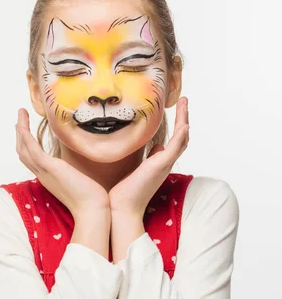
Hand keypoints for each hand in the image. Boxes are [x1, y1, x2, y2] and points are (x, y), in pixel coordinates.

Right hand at [15, 108, 109, 215]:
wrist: (92, 209)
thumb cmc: (90, 197)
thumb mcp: (79, 179)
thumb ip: (75, 169)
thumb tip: (81, 161)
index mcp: (48, 176)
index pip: (31, 157)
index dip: (25, 142)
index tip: (25, 129)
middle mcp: (42, 174)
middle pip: (23, 151)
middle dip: (20, 133)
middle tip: (20, 116)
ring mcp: (44, 171)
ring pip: (24, 148)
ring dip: (20, 129)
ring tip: (21, 112)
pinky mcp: (50, 168)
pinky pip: (32, 150)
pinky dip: (25, 137)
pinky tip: (22, 126)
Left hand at [109, 97, 189, 217]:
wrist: (122, 207)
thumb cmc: (125, 191)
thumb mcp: (137, 168)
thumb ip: (148, 157)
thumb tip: (156, 145)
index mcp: (160, 162)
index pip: (173, 140)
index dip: (177, 124)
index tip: (174, 107)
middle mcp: (165, 162)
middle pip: (181, 136)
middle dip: (184, 117)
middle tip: (183, 99)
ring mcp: (165, 164)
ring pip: (181, 139)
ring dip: (184, 119)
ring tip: (183, 103)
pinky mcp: (161, 166)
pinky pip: (175, 148)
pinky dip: (181, 136)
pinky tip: (184, 124)